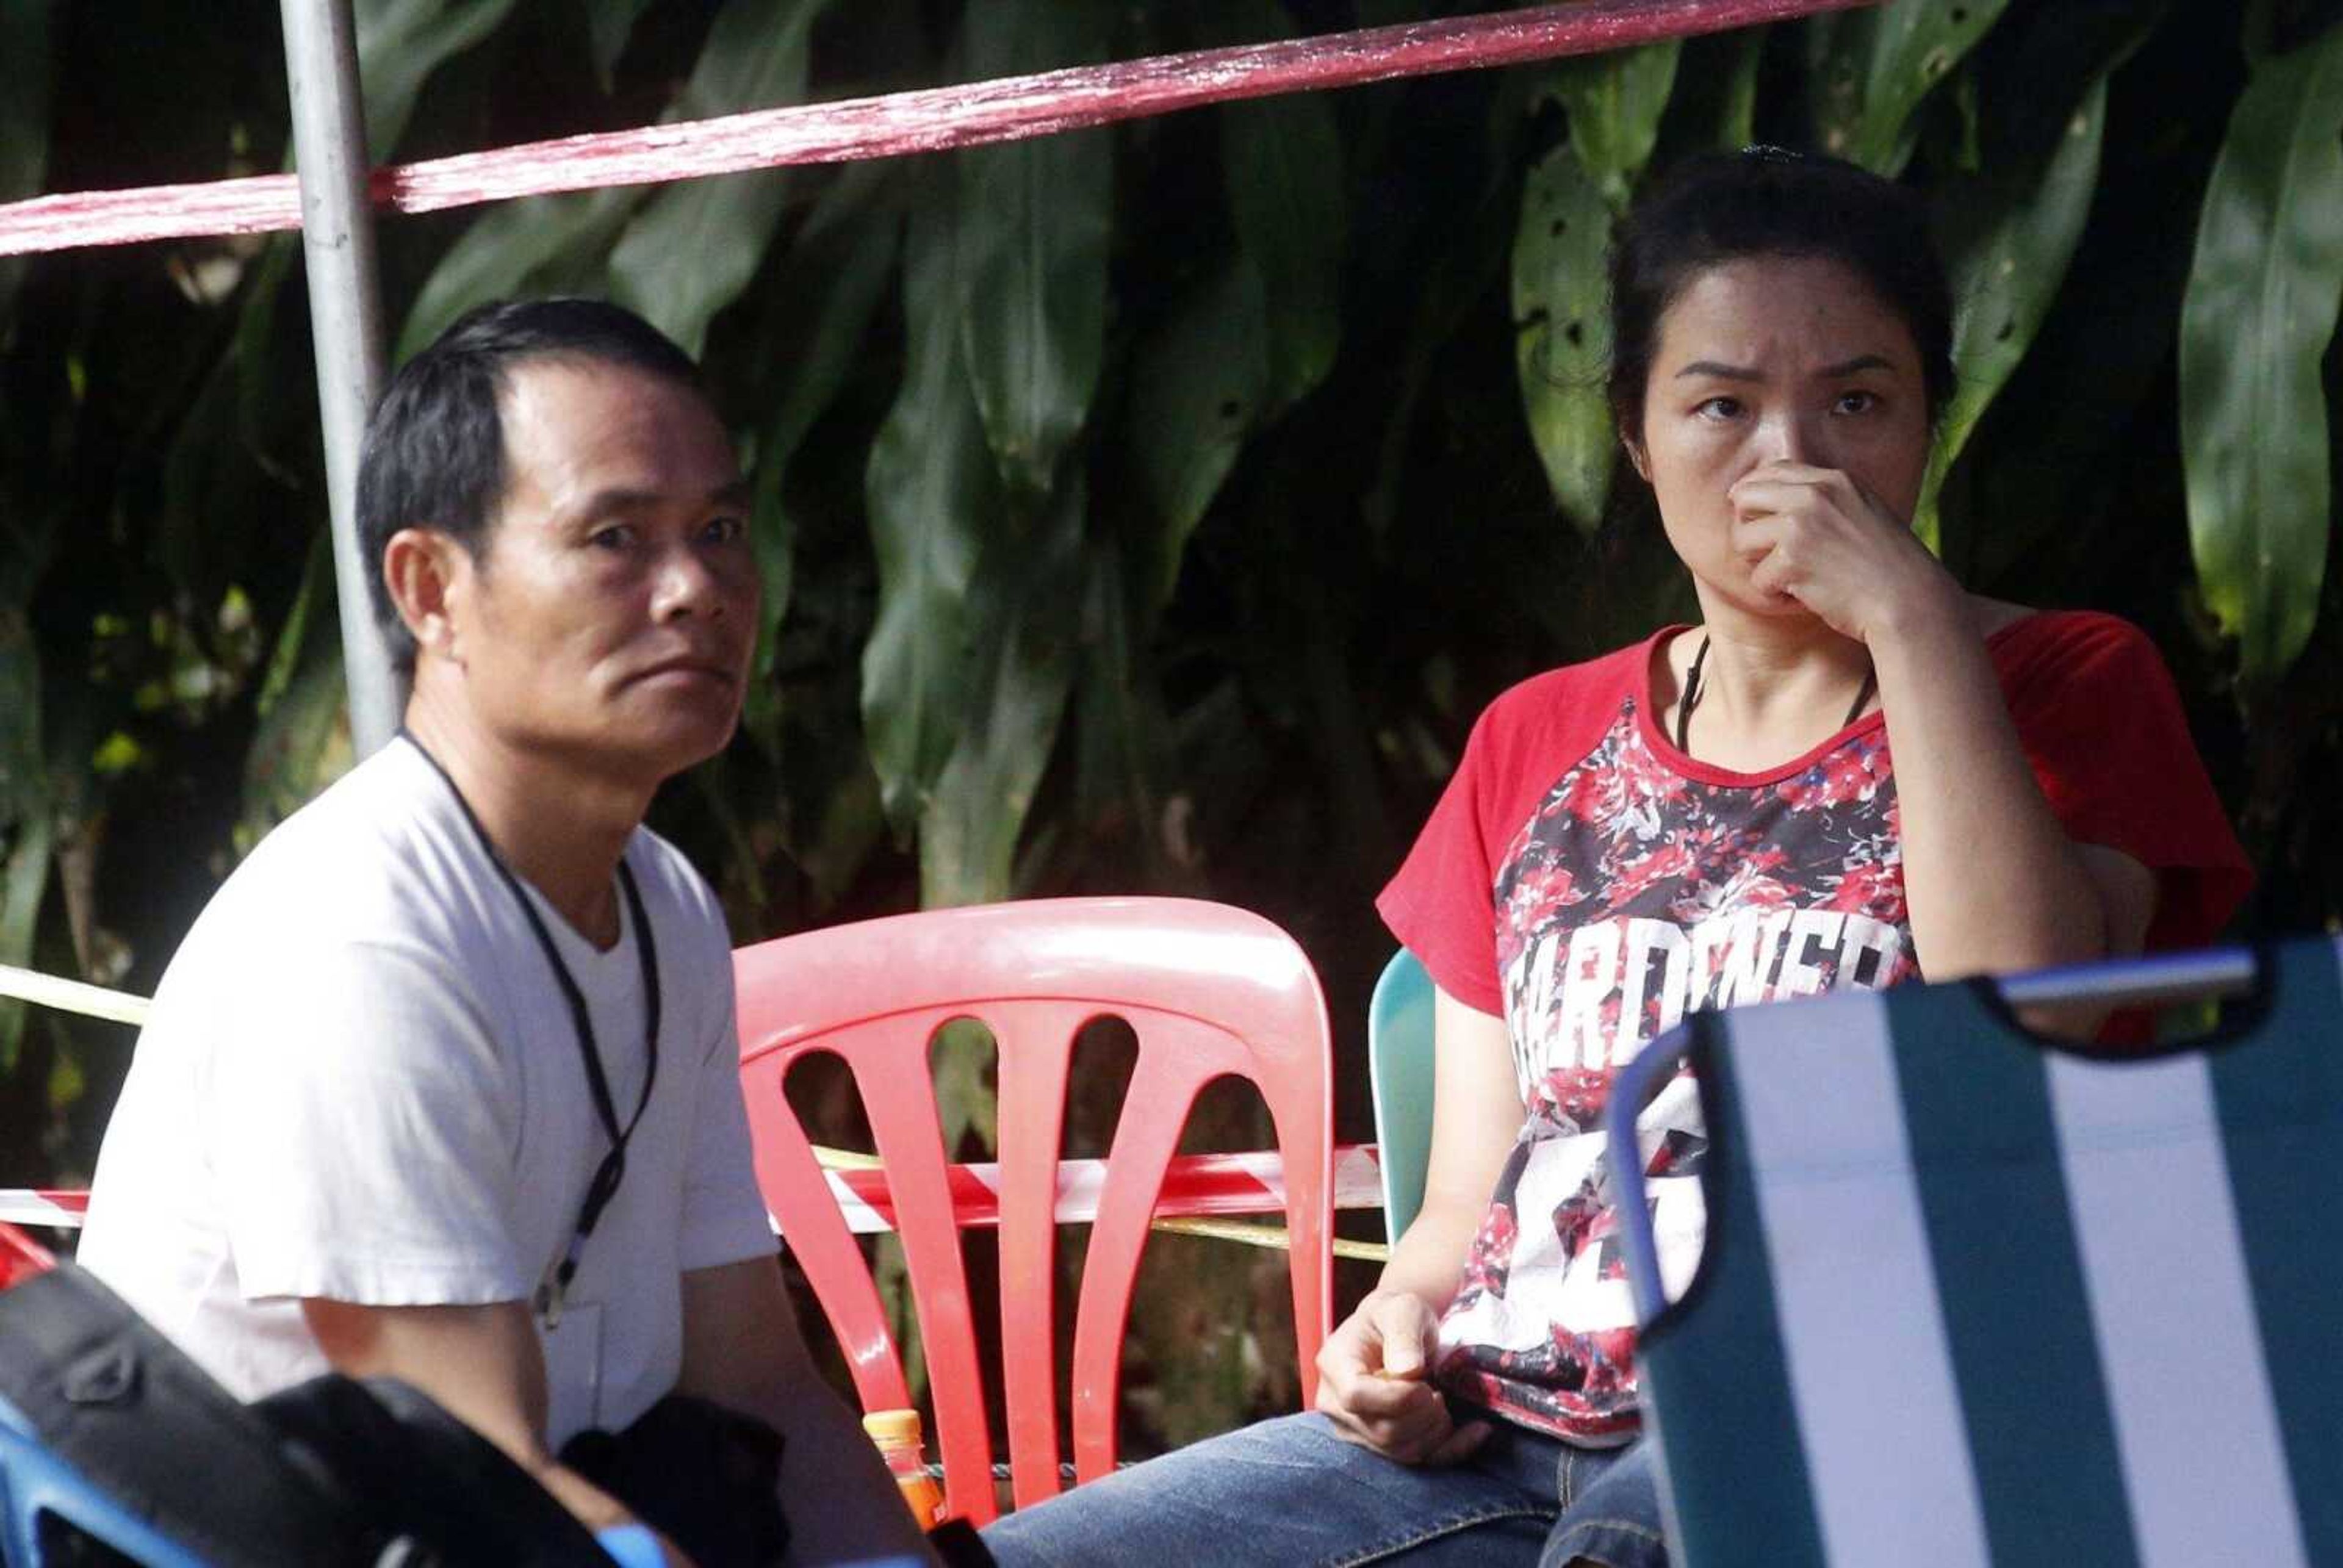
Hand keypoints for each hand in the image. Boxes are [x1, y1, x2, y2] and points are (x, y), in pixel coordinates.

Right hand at [1312, 1291, 1489, 1464]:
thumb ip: (1404, 1334)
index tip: (1424, 1384)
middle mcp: (1334, 1403)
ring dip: (1435, 1430)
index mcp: (1335, 1364)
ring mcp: (1354, 1429)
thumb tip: (1407, 1370)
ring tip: (1442, 1399)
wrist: (1395, 1332)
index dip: (1397, 1397)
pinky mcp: (1377, 1445)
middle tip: (1439, 1390)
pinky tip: (1476, 1430)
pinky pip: (1417, 1461)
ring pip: (1400, 1451)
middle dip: (1424, 1415)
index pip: (1355, 1397)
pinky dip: (1451, 1448)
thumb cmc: (1397, 1316)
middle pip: (1381, 1431)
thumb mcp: (1404, 1310)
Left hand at [1726, 460, 1960, 645]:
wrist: (1910, 601)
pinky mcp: (1791, 559)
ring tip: (1790, 579)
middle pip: (1744, 496)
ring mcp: (1801, 525)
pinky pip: (1757, 580)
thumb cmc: (1889, 567)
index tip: (1756, 517)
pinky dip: (1775, 596)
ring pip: (1742, 539)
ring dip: (1760, 565)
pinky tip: (1802, 598)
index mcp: (1835, 480)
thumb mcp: (1864, 513)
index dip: (1756, 495)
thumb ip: (1828, 501)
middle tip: (1765, 553)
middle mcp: (1814, 495)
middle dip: (1747, 527)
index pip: (1773, 470)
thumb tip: (1780, 502)